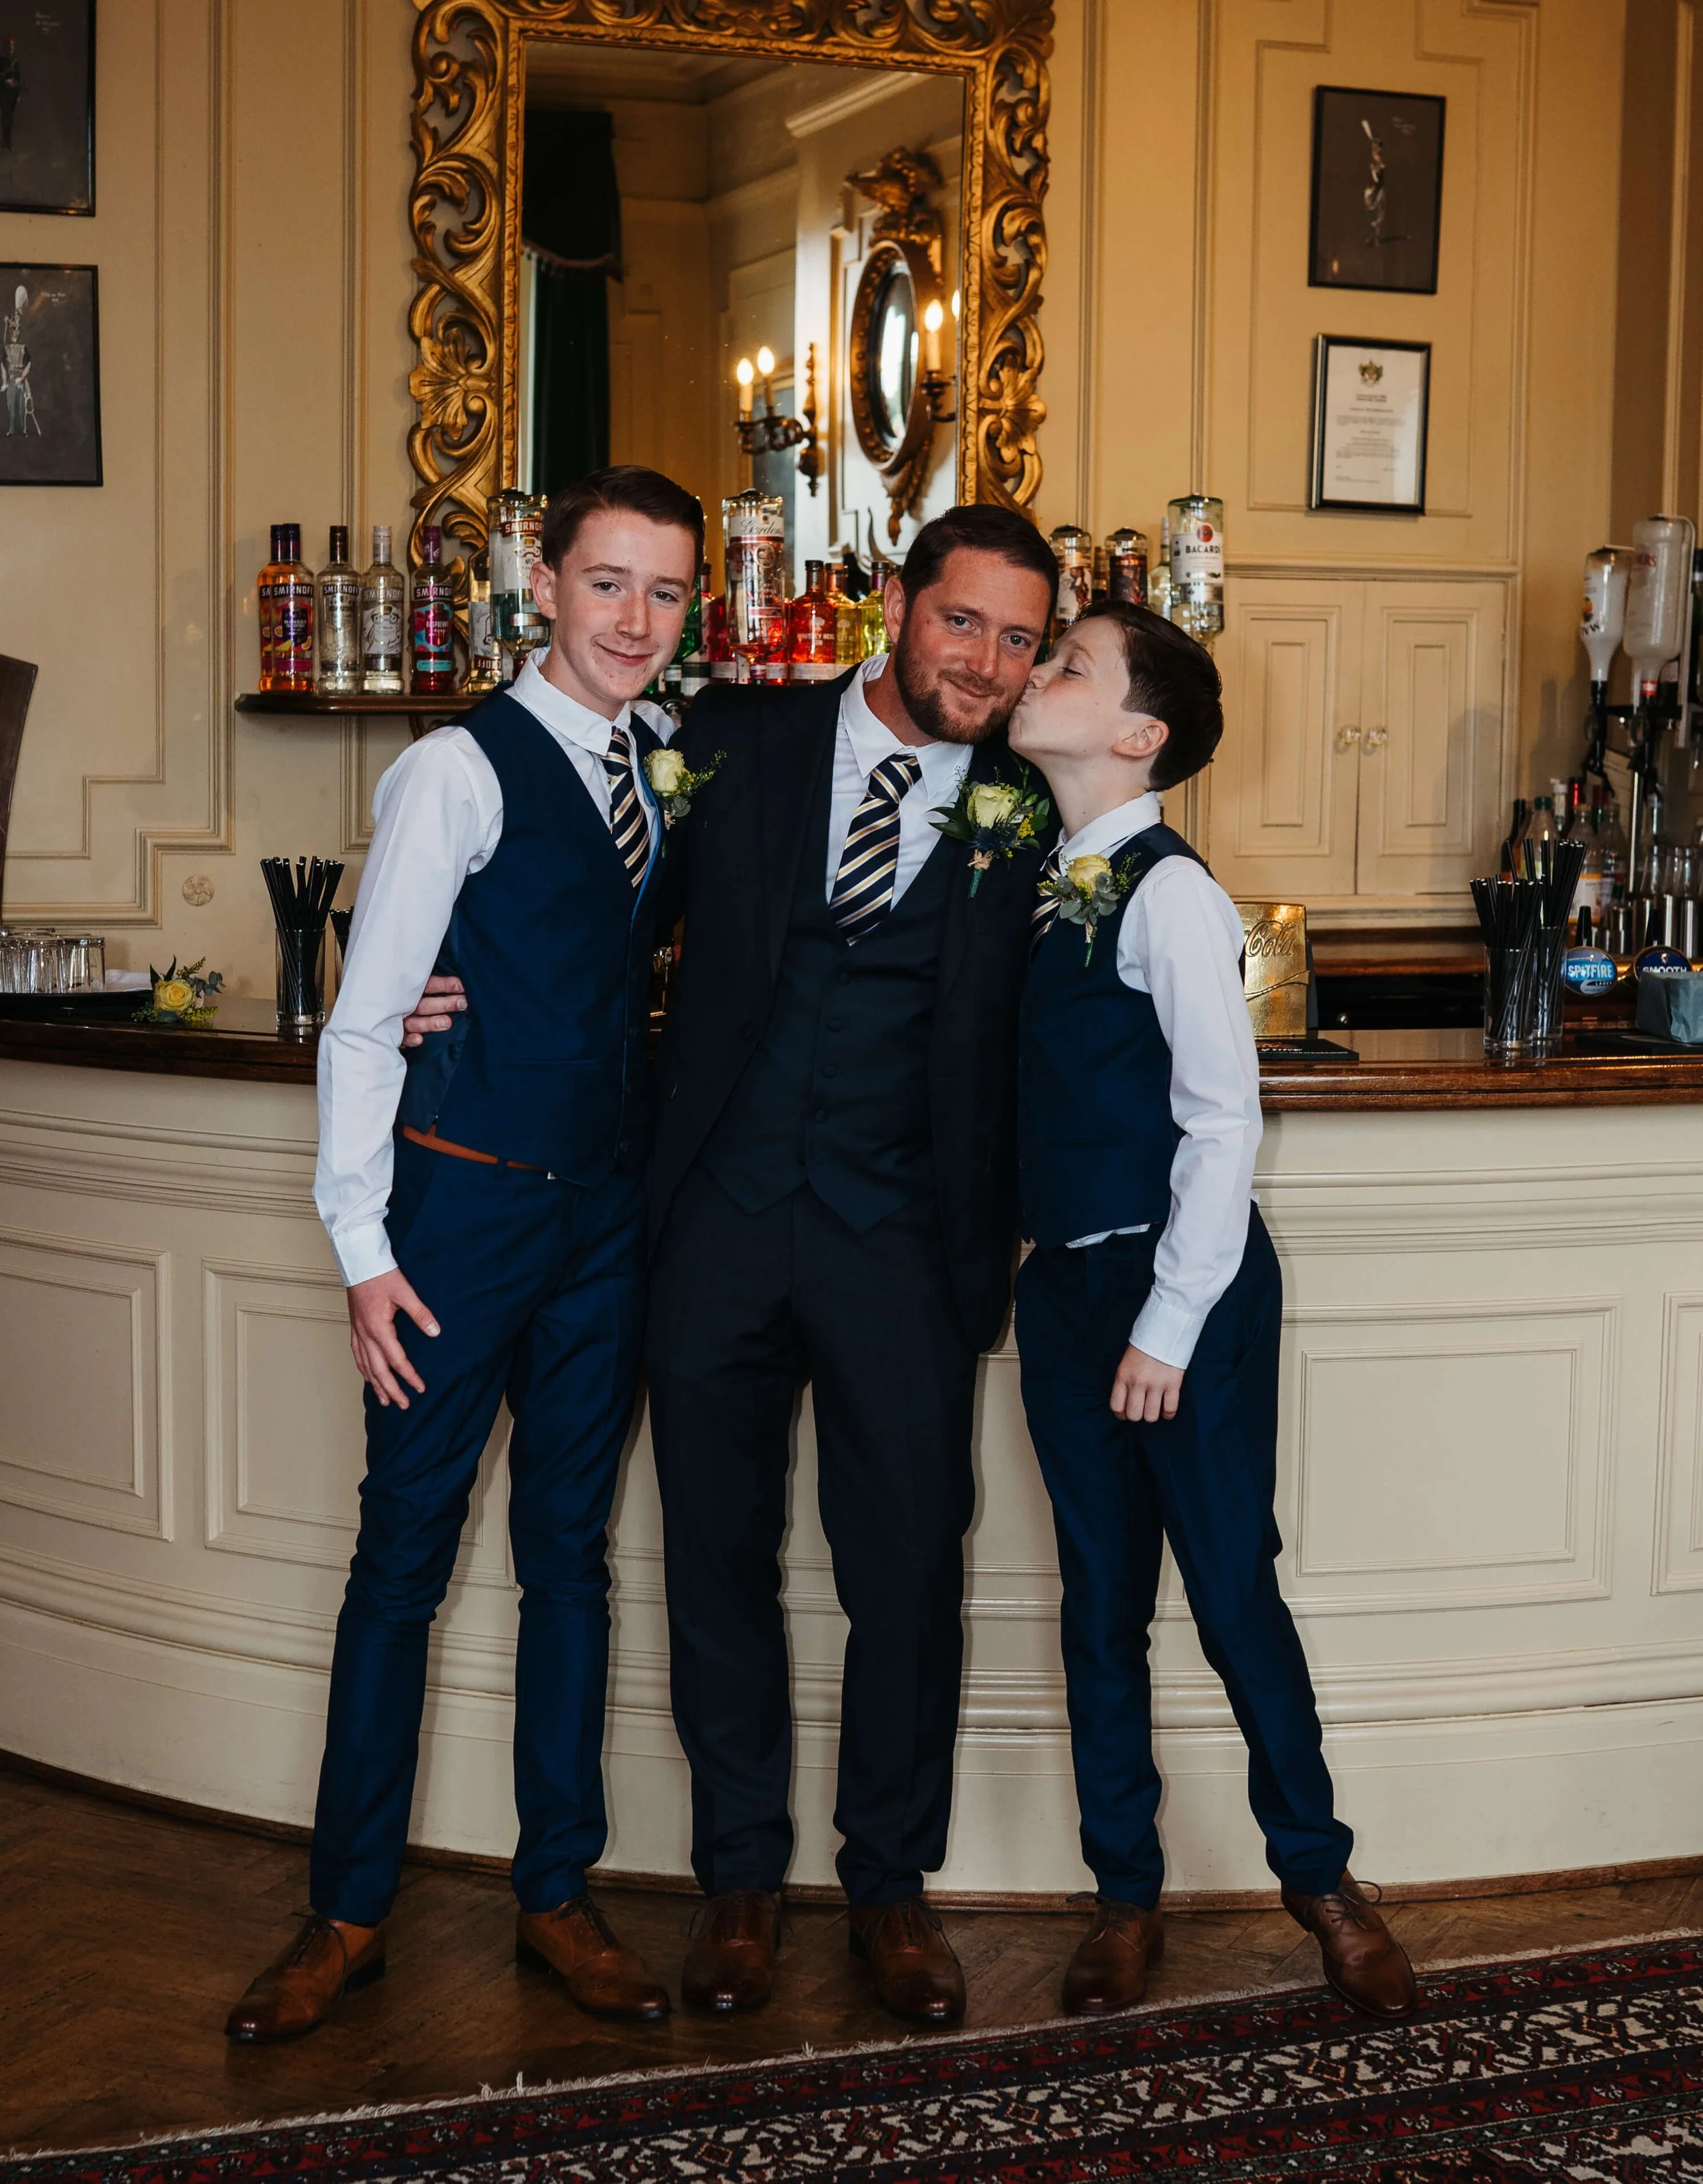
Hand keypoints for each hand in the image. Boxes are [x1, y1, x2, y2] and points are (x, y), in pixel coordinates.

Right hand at [347, 1269, 439, 1407]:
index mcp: (378, 1328)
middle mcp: (365, 1334)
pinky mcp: (355, 1327)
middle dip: (391, 1390)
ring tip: (384, 1400)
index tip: (419, 1388)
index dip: (409, 1376)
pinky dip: (363, 1369)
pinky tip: (368, 1376)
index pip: (396, 1360)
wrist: (359, 1262)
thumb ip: (421, 1313)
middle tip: (403, 1405)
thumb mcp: (405, 1292)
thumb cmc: (380, 1274)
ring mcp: (357, 1332)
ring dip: (375, 1384)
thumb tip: (435, 1332)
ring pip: (365, 1366)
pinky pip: (357, 1355)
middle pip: (378, 1370)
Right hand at [401, 972, 465, 1048]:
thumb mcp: (419, 989)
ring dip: (430, 1023)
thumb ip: (435, 987)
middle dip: (444, 1004)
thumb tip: (461, 984)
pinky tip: (419, 1039)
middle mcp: (405, 1005)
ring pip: (414, 1022)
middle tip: (462, 1003)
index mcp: (412, 991)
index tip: (462, 986)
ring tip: (447, 1023)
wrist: (374, 1016)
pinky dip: (410, 1039)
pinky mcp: (395, 1036)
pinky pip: (402, 1038)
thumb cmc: (410, 1001)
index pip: (429, 985)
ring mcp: (399, 1021)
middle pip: (424, 1005)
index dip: (445, 985)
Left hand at [1110, 1345, 1183, 1422]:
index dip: (1121, 1415)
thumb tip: (1127, 1405)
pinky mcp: (1173, 1384)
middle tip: (1142, 1409)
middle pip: (1134, 1415)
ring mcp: (1156, 1384)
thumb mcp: (1126, 1363)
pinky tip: (1166, 1409)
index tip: (1126, 1413)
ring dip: (1152, 1415)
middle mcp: (1138, 1382)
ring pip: (1151, 1416)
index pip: (1117, 1407)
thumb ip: (1125, 1383)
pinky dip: (1168, 1414)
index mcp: (1123, 1376)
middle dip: (1137, 1415)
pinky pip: (1170, 1410)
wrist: (1164, 1331)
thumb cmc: (1143, 1348)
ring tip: (1154, 1407)